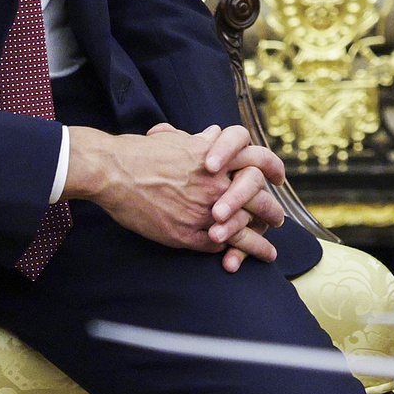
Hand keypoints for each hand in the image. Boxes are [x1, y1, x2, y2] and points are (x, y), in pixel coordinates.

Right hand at [61, 123, 282, 268]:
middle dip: (272, 212)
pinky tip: (238, 260)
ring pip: (243, 230)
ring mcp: (204, 210)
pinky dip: (231, 253)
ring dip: (259, 244)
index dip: (273, 169)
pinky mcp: (187, 233)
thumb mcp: (178, 139)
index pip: (258, 161)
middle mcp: (217, 183)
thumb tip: (215, 133)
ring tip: (269, 253)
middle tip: (277, 220)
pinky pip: (218, 246)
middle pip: (259, 199)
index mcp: (219, 157)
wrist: (114, 172)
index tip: (278, 178)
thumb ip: (202, 141)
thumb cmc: (142, 152)